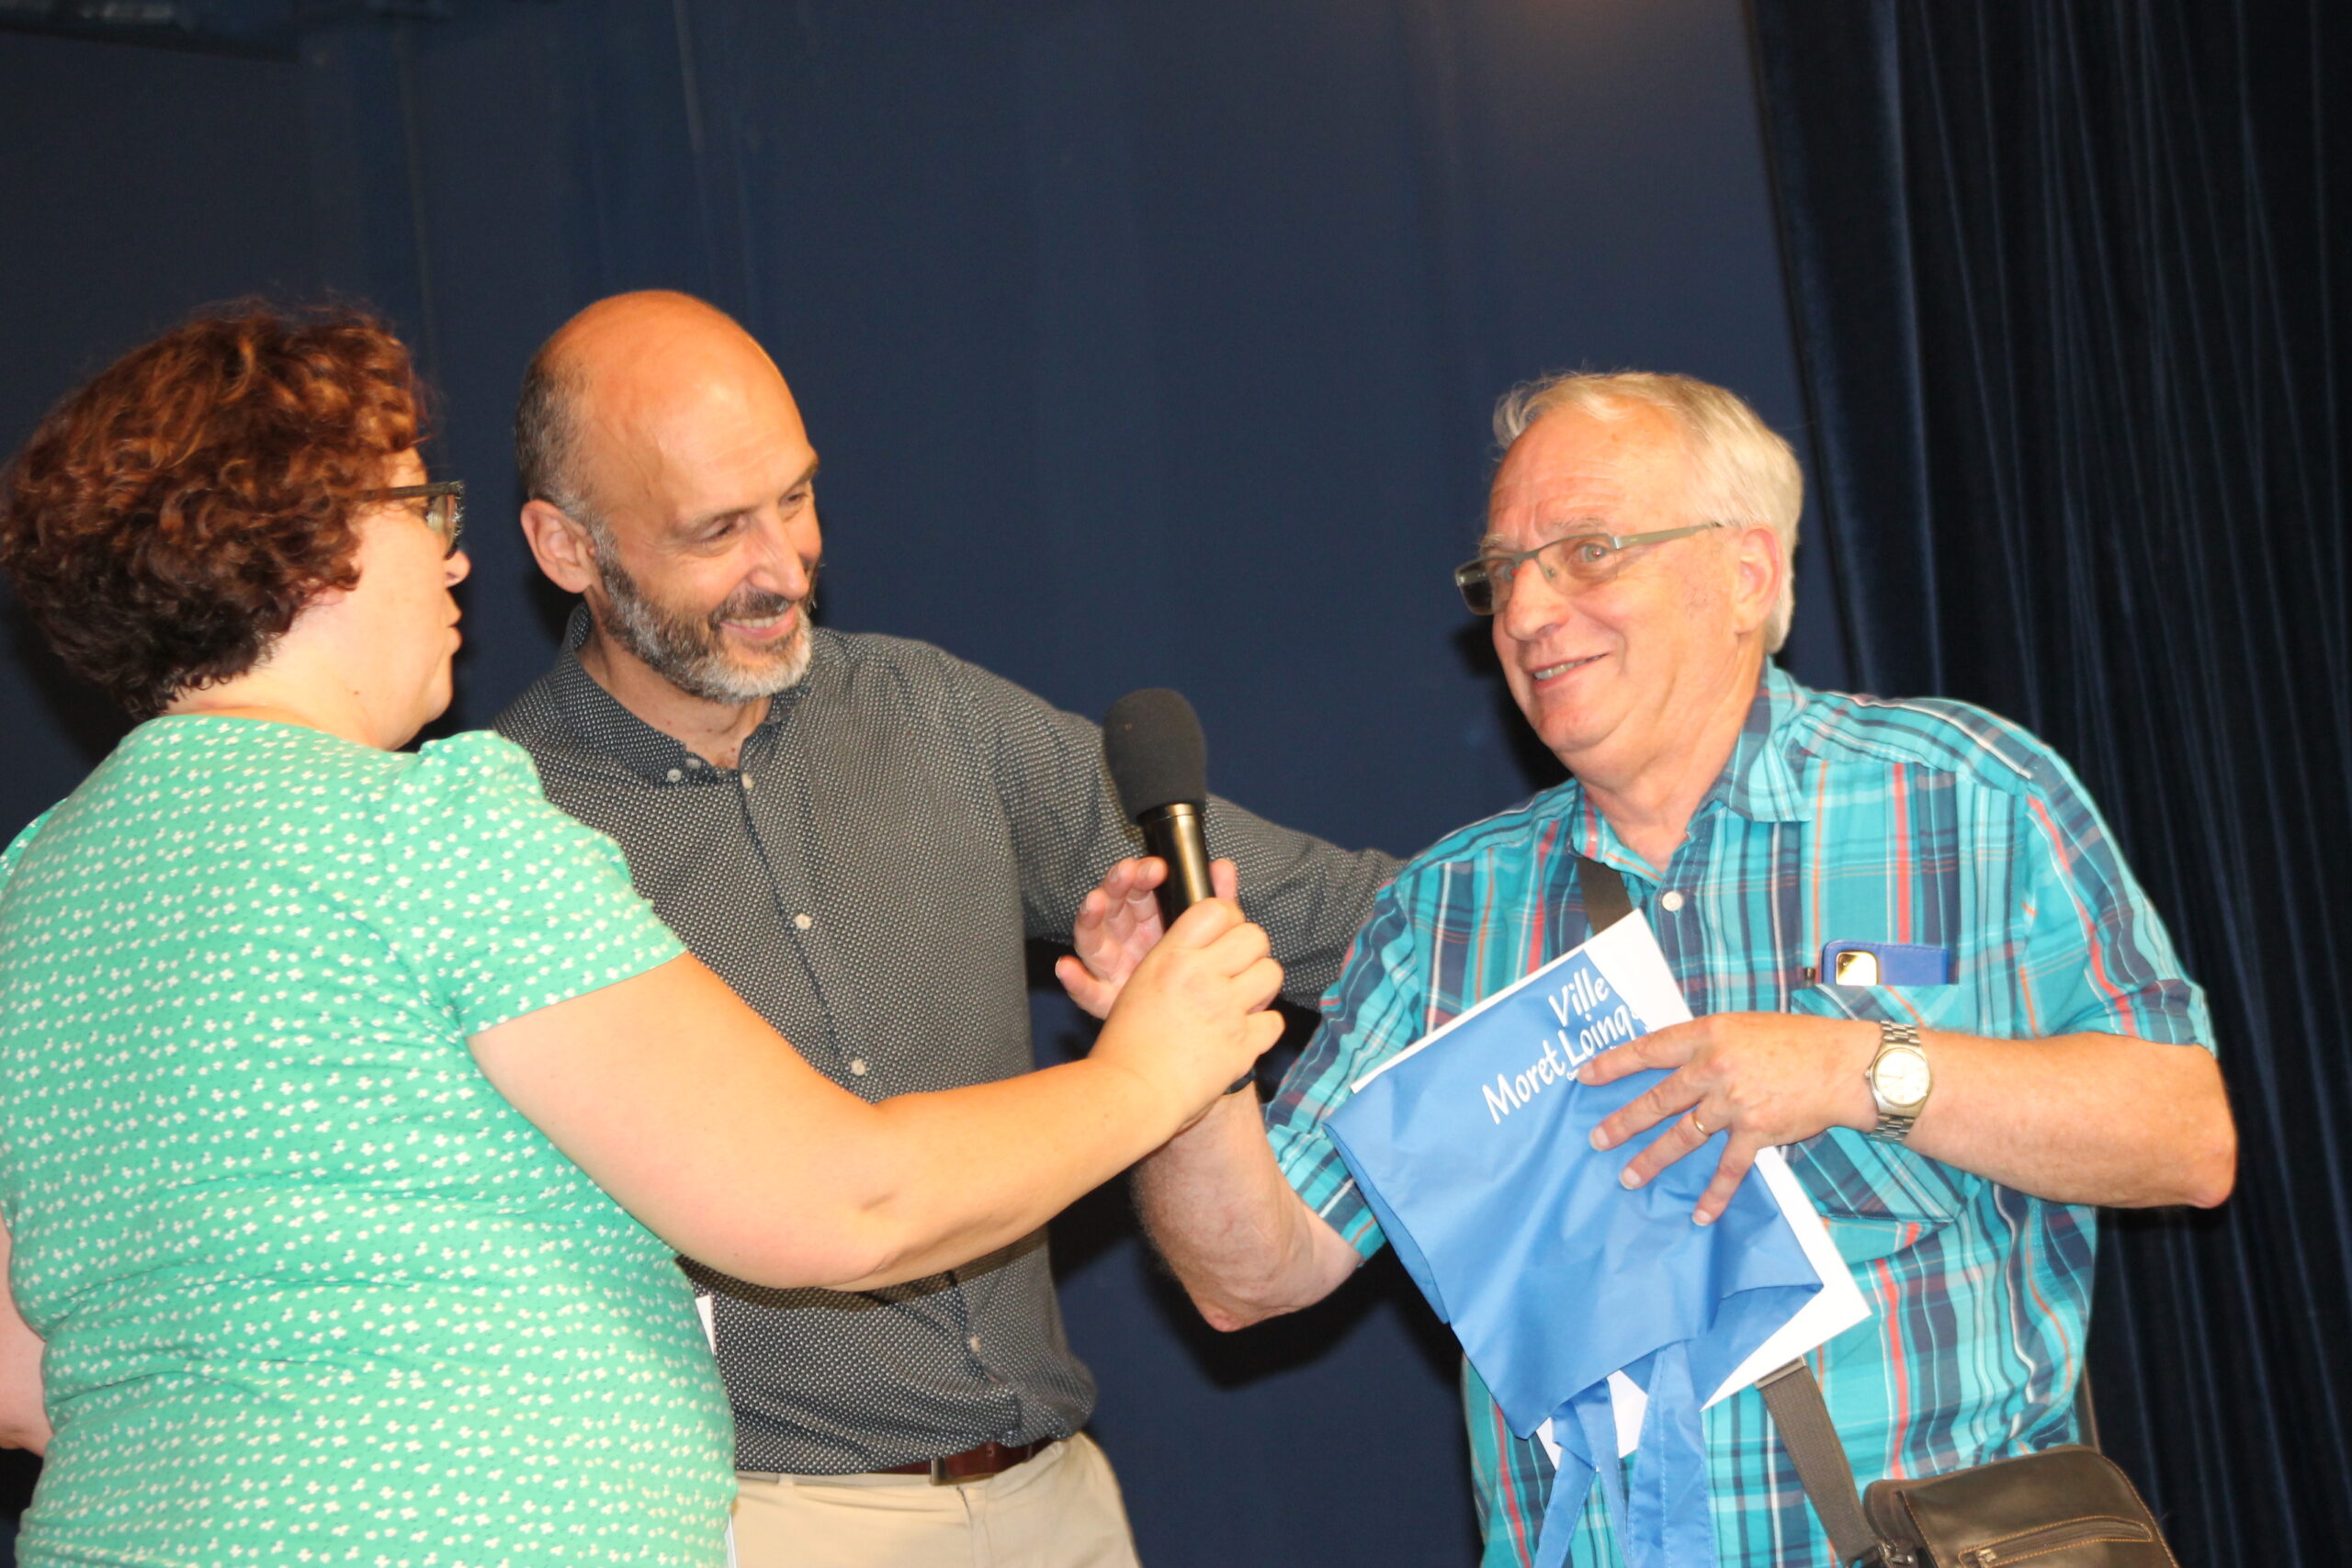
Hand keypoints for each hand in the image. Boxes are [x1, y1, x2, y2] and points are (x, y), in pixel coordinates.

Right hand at [1055, 856, 1239, 1019]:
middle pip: (1114, 905)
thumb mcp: (1203, 937)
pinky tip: (1067, 969)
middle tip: (1127, 873)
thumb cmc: (1188, 977)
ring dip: (1090, 917)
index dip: (1142, 874)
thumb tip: (1223, 867)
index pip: (1139, 889)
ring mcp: (1112, 967)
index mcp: (1147, 921)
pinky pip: (1085, 989)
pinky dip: (1073, 979)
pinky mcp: (1104, 998)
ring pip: (1094, 938)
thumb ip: (1214, 902)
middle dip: (1118, 885)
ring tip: (1094, 903)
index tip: (1156, 867)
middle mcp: (1124, 939)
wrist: (1182, 1029)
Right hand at [1089, 896, 1283, 1124]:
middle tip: (1236, 970)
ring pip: (1271, 973)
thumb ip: (1176, 956)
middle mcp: (1201, 978)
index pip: (1218, 910)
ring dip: (1260, 985)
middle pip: (1254, 936)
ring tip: (1242, 1000)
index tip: (1225, 935)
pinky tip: (1242, 1033)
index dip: (1228, 919)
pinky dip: (1262, 1028)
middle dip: (1249, 951)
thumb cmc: (1128, 1042)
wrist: (1133, 1093)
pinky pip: (1274, 1021)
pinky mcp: (1244, 1044)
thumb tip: (1212, 934)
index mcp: (1171, 958)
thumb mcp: (1140, 983)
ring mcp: (1226, 1011)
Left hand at [1579, 1013, 1878, 1223]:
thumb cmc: (1796, 1041)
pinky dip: (1715, 1194)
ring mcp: (1734, 1103)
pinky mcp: (1757, 1132)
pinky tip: (1700, 1215)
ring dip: (1652, 1159)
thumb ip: (1707, 1043)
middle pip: (1658, 1099)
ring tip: (1628, 1177)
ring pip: (1683, 1137)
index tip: (1584, 1076)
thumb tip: (1674, 1061)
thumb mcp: (1742, 1025)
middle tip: (1596, 1139)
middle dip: (1623, 1121)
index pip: (1650, 1049)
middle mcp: (1715, 1068)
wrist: (1844, 1065)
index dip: (1615, 1063)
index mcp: (1709, 1035)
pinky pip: (1729, 1169)